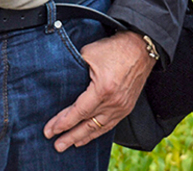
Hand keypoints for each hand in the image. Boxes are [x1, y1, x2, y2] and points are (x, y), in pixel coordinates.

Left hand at [44, 30, 154, 150]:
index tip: (50, 130)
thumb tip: (64, 81)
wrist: (142, 48)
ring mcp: (122, 107)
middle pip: (87, 125)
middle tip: (56, 145)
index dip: (63, 122)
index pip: (79, 111)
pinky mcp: (127, 107)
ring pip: (98, 128)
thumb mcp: (90, 53)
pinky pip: (110, 125)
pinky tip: (87, 137)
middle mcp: (113, 102)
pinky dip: (97, 133)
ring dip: (82, 138)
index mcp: (103, 89)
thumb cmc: (115, 48)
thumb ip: (76, 69)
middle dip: (69, 136)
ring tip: (68, 145)